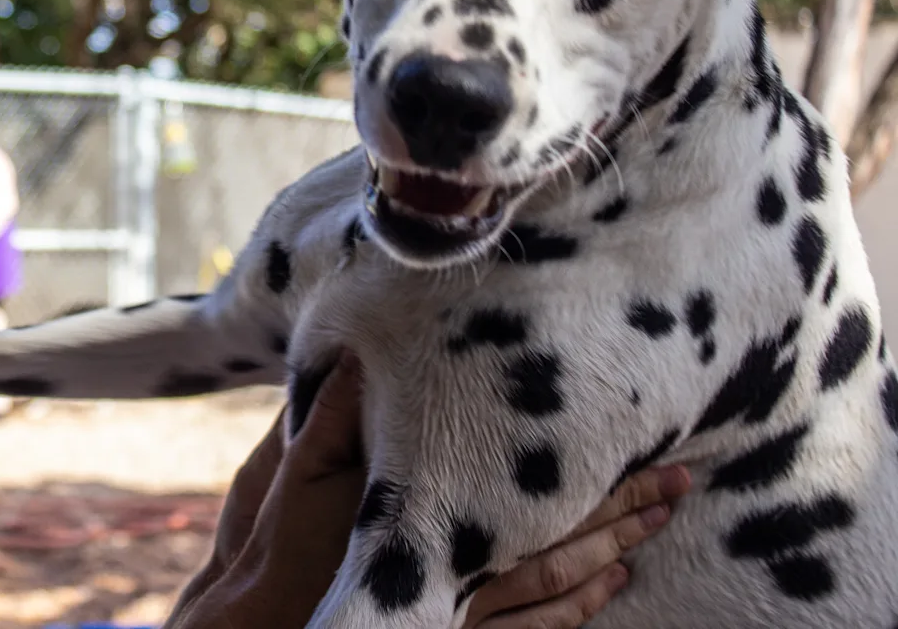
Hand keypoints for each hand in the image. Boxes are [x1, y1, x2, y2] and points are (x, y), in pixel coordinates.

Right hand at [166, 352, 691, 628]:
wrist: (271, 624)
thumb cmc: (284, 549)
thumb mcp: (300, 470)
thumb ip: (337, 417)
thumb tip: (366, 356)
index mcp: (439, 517)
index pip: (539, 495)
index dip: (600, 472)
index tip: (654, 442)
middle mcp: (467, 571)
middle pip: (568, 539)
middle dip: (630, 506)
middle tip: (685, 477)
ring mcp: (471, 616)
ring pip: (564, 586)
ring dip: (618, 550)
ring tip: (662, 519)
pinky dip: (583, 606)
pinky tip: (609, 584)